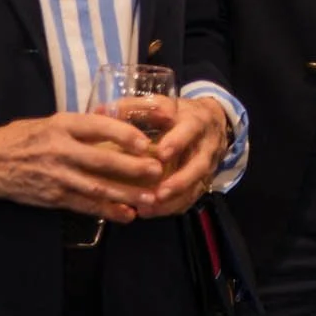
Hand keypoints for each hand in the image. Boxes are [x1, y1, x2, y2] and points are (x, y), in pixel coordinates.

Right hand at [0, 113, 162, 222]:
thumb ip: (81, 126)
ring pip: (96, 187)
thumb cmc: (23, 137)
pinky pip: (84, 205)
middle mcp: (60, 150)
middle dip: (132, 167)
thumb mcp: (51, 121)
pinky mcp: (53, 197)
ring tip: (150, 198)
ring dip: (126, 194)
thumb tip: (117, 125)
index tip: (146, 141)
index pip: (98, 126)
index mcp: (61, 125)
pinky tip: (127, 214)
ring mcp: (56, 176)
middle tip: (158, 170)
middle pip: (101, 159)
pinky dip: (107, 211)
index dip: (123, 134)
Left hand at [137, 96, 232, 217]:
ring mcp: (208, 167)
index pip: (190, 131)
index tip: (161, 153)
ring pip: (196, 187)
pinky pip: (191, 198)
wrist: (214, 122)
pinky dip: (172, 207)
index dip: (178, 142)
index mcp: (196, 122)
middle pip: (198, 166)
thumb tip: (101, 111)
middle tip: (157, 194)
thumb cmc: (180, 113)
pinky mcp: (204, 181)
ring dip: (174, 199)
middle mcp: (206, 146)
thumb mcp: (162, 103)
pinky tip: (151, 212)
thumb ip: (135, 107)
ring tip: (149, 208)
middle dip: (180, 181)